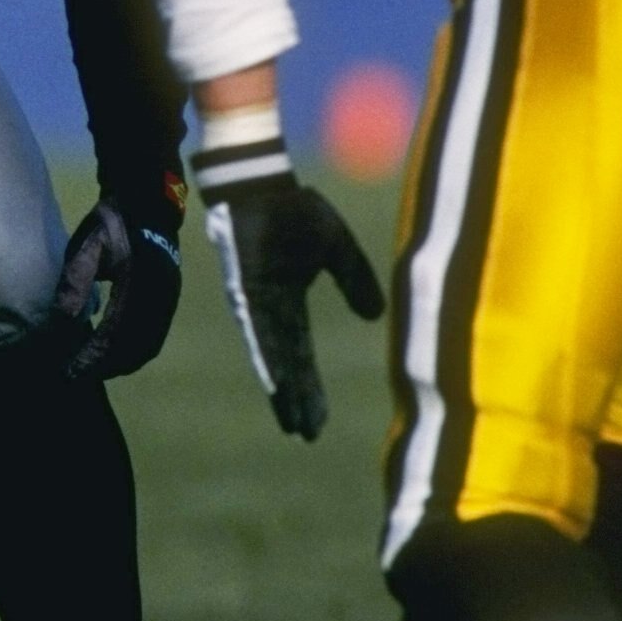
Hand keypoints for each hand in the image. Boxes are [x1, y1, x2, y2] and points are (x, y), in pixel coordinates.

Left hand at [53, 179, 185, 382]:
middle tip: (73, 376)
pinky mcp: (170, 298)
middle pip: (132, 348)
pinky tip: (113, 357)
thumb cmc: (112, 222)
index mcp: (138, 281)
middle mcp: (159, 295)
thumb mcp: (88, 245)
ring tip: (90, 370)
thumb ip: (75, 282)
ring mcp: (169, 298)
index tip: (67, 371)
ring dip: (119, 364)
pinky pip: (154, 338)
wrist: (148, 201)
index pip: (113, 333)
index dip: (90, 358)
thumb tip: (62, 322)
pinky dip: (134, 354)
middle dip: (102, 367)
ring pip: (146, 347)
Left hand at [204, 167, 384, 440]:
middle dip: (297, 400)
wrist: (262, 185)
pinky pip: (258, 332)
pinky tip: (274, 385)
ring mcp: (256, 303)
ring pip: (272, 356)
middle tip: (306, 435)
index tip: (316, 420)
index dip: (309, 388)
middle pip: (288, 365)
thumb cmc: (294, 211)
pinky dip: (267, 359)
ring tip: (291, 422)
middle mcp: (270, 310)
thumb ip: (355, 280)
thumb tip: (375, 317)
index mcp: (289, 303)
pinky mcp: (246, 292)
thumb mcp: (337, 248)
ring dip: (281, 389)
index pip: (301, 355)